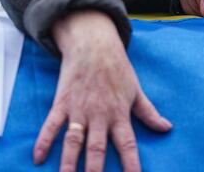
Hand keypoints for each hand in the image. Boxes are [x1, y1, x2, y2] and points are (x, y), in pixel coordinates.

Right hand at [33, 10, 171, 171]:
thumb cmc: (116, 67)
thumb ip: (149, 112)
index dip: (131, 165)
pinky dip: (43, 141)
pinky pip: (51, 125)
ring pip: (73, 141)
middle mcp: (98, 115)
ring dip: (68, 162)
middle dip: (94, 170)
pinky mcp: (62, 103)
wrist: (92, 44)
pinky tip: (37, 158)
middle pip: (96, 148)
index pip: (127, 145)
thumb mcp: (136, 90)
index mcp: (119, 114)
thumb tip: (166, 128)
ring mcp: (78, 110)